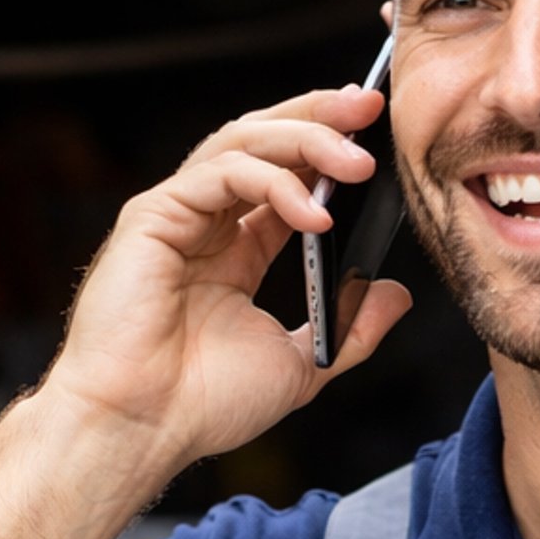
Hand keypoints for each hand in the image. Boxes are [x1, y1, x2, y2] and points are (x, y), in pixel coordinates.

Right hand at [40, 85, 412, 491]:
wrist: (144, 430)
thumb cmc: (203, 406)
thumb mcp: (303, 366)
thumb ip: (350, 329)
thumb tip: (395, 293)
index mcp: (233, 252)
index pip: (285, 175)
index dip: (328, 147)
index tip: (376, 132)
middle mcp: (204, 224)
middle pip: (263, 140)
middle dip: (320, 117)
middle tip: (372, 108)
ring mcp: (176, 216)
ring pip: (241, 142)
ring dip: (305, 141)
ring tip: (357, 162)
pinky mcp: (152, 217)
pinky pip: (220, 175)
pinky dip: (272, 183)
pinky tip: (314, 216)